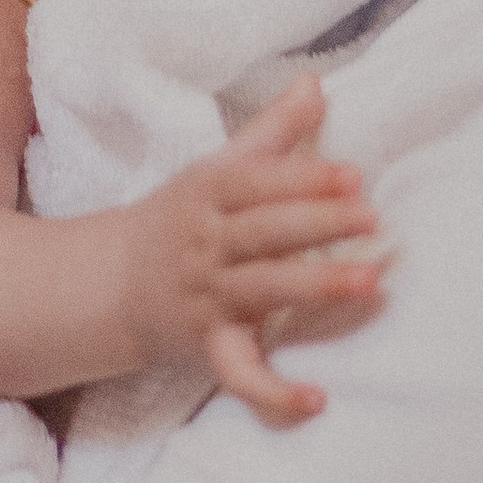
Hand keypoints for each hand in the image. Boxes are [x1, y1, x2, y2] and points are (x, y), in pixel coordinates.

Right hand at [125, 76, 390, 427]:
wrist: (110, 286)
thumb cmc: (181, 219)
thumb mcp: (216, 170)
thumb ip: (272, 131)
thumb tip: (314, 82)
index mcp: (210, 195)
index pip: (258, 183)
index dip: (305, 179)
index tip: (353, 175)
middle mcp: (207, 245)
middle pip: (264, 232)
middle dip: (317, 224)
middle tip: (372, 218)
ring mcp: (207, 297)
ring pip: (261, 291)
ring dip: (314, 287)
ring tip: (368, 282)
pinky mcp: (208, 346)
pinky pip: (239, 373)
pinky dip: (273, 392)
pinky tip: (317, 400)